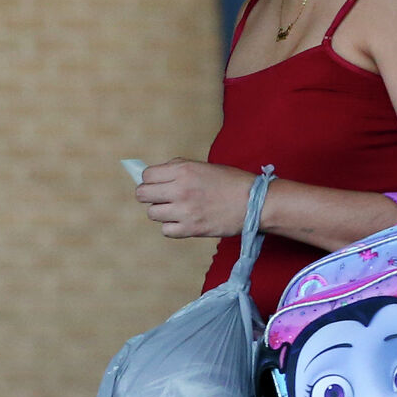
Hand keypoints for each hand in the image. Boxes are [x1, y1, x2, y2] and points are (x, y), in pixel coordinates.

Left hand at [136, 160, 256, 239]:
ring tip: (177, 209)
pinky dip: (171, 227)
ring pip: (152, 214)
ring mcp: (184, 210)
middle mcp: (180, 189)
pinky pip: (165, 230)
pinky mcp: (190, 229)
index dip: (150, 180)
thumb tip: (155, 175)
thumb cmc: (232, 183)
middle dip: (150, 196)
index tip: (158, 184)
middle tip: (162, 198)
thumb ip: (179, 169)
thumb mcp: (204, 166)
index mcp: (184, 169)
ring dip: (162, 212)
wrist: (254, 202)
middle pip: (142, 194)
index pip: (147, 176)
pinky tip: (183, 221)